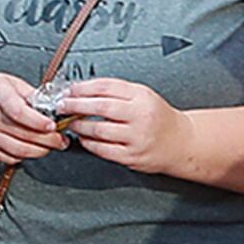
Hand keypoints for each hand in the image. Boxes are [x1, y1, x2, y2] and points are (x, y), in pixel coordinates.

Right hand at [0, 68, 64, 165]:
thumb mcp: (5, 79)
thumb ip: (27, 93)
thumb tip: (47, 104)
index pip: (20, 113)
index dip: (39, 121)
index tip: (52, 125)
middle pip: (24, 135)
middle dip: (48, 140)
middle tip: (61, 139)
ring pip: (18, 150)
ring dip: (39, 151)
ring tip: (52, 146)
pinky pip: (7, 157)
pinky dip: (23, 157)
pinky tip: (32, 150)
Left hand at [53, 77, 184, 172]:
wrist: (181, 142)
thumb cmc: (158, 118)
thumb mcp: (143, 96)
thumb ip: (117, 92)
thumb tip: (83, 90)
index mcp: (142, 96)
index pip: (106, 87)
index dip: (83, 88)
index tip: (69, 90)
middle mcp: (140, 116)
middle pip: (100, 107)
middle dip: (76, 105)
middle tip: (62, 105)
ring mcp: (136, 138)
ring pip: (99, 130)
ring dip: (79, 125)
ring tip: (70, 122)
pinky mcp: (132, 157)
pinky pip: (103, 149)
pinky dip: (89, 143)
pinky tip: (83, 137)